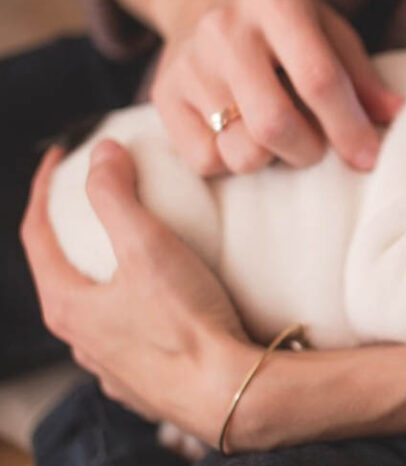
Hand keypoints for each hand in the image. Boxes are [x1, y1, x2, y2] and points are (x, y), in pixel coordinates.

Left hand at [21, 142, 250, 442]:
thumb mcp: (148, 246)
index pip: (36, 235)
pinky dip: (135, 311)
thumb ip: (117, 195)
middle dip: (73, 234)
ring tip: (133, 254)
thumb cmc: (185, 324)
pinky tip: (161, 306)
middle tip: (95, 203)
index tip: (60, 158)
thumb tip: (102, 153)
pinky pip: (130, 338)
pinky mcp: (146, 383)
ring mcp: (111, 367)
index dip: (44, 189)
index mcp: (68, 306)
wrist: (229, 392)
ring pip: (96, 312)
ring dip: (105, 277)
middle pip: (62, 274)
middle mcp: (81, 341)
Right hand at [112, 0, 403, 174]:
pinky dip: (232, 161)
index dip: (348, 127)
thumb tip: (397, 118)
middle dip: (309, 151)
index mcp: (275, 1)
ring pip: (240, 151)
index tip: (367, 158)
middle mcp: (225, 29)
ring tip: (278, 137)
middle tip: (316, 146)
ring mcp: (188, 64)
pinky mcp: (163, 96)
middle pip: (274, 125)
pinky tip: (240, 135)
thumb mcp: (328, 30)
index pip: (318, 79)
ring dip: (271, 159)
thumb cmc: (282, 23)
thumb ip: (361, 76)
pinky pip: (205, 161)